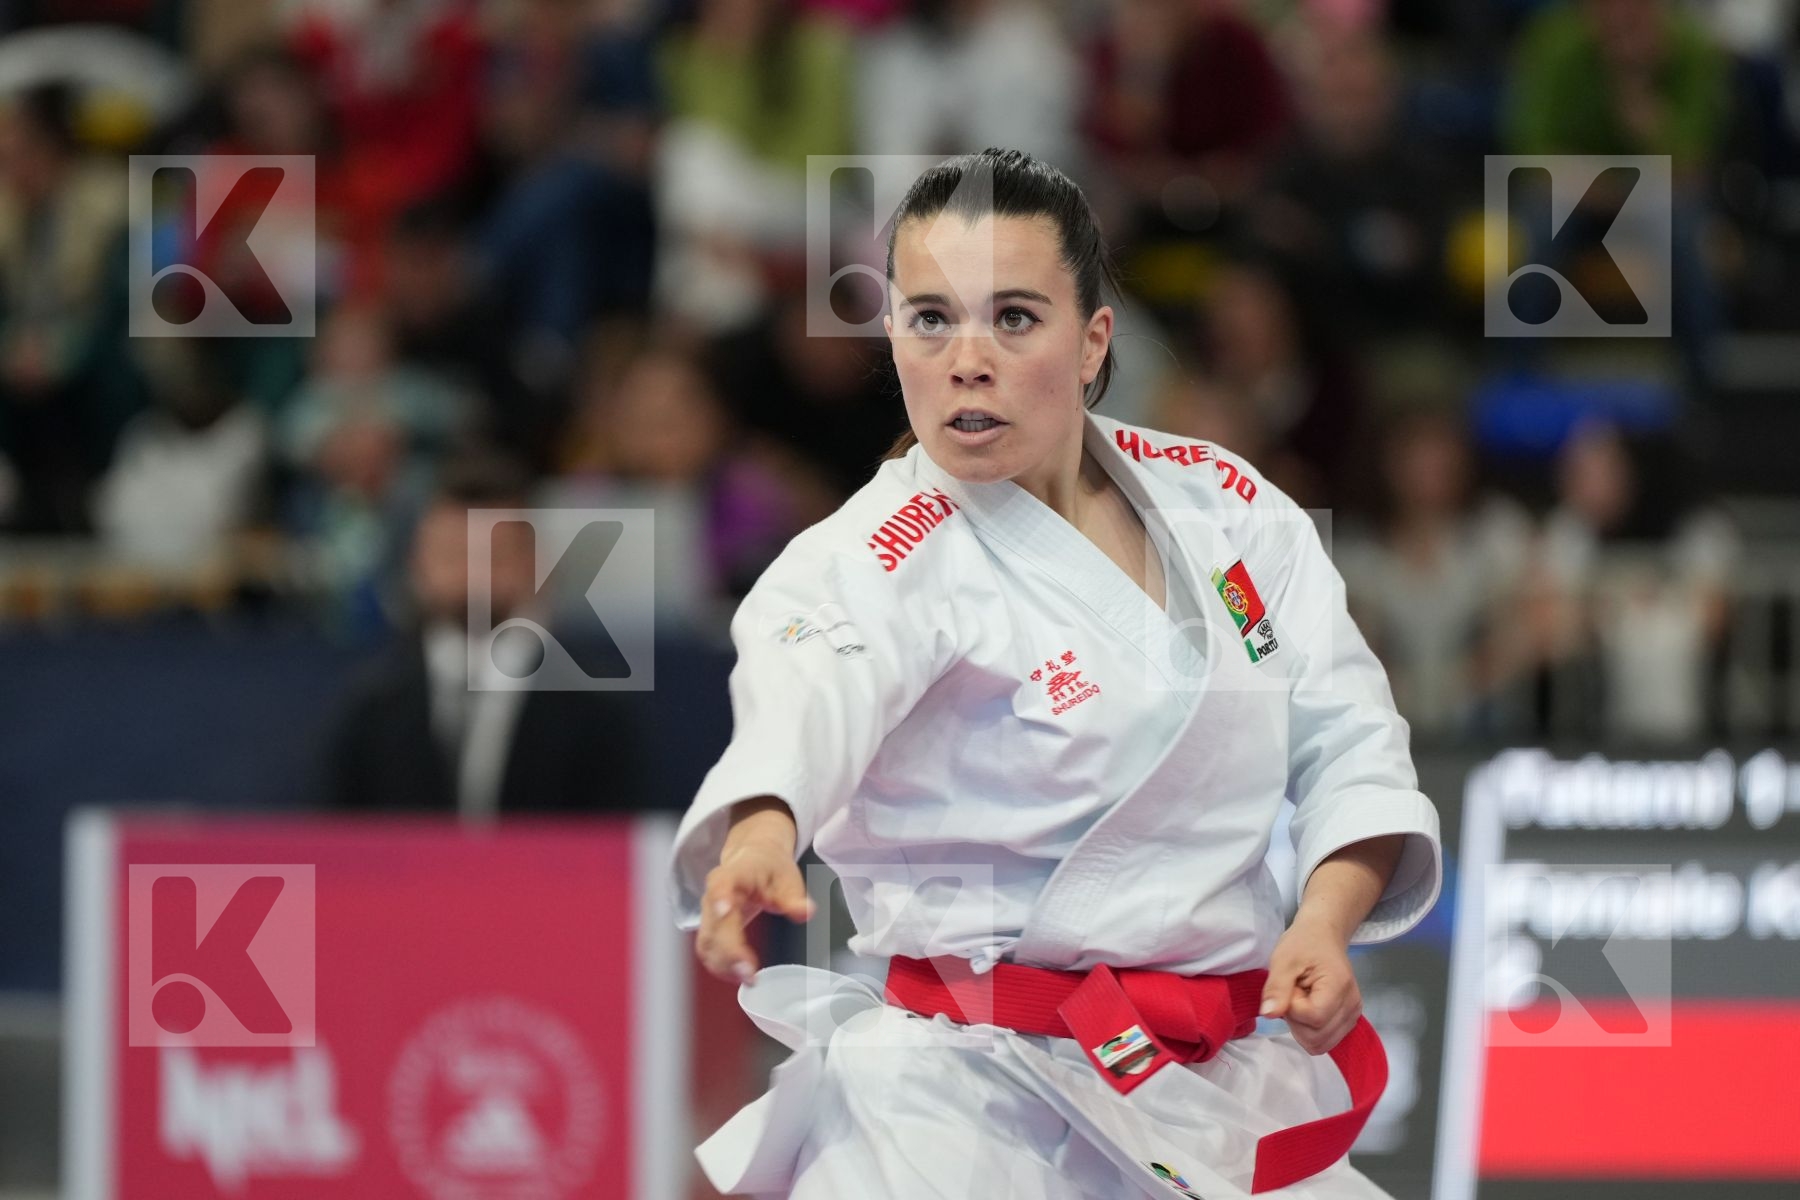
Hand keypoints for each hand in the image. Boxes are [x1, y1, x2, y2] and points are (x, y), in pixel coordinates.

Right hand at [695, 804, 812, 983]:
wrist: (754, 860)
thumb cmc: (769, 868)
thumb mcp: (787, 878)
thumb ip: (794, 898)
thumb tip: (807, 912)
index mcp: (733, 875)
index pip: (721, 884)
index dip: (720, 898)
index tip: (726, 912)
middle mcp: (714, 894)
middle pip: (714, 924)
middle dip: (729, 951)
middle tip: (749, 972)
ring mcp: (708, 913)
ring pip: (707, 942)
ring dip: (724, 965)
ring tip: (749, 979)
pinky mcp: (710, 929)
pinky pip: (708, 951)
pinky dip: (721, 966)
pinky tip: (739, 976)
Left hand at [1259, 914, 1362, 1055]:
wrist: (1323, 936)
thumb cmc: (1304, 943)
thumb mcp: (1283, 959)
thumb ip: (1276, 988)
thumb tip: (1268, 1015)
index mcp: (1339, 988)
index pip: (1313, 1018)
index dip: (1293, 1007)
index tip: (1290, 986)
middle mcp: (1352, 1007)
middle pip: (1316, 1037)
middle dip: (1296, 1019)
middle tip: (1294, 992)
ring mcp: (1352, 1016)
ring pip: (1320, 1043)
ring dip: (1302, 1026)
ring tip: (1301, 998)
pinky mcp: (1348, 1021)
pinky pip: (1324, 1040)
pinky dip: (1311, 1029)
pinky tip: (1308, 1006)